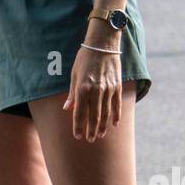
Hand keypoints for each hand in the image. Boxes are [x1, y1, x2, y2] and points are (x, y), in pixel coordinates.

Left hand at [63, 26, 122, 141]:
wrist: (103, 44)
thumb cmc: (84, 59)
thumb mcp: (74, 75)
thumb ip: (72, 94)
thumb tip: (67, 109)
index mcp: (82, 89)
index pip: (79, 113)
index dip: (78, 126)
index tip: (77, 136)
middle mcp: (95, 91)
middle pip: (93, 116)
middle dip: (91, 130)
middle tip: (90, 140)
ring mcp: (108, 89)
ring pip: (106, 113)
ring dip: (103, 126)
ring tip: (100, 135)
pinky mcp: (117, 86)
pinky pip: (116, 104)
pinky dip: (116, 115)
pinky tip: (114, 124)